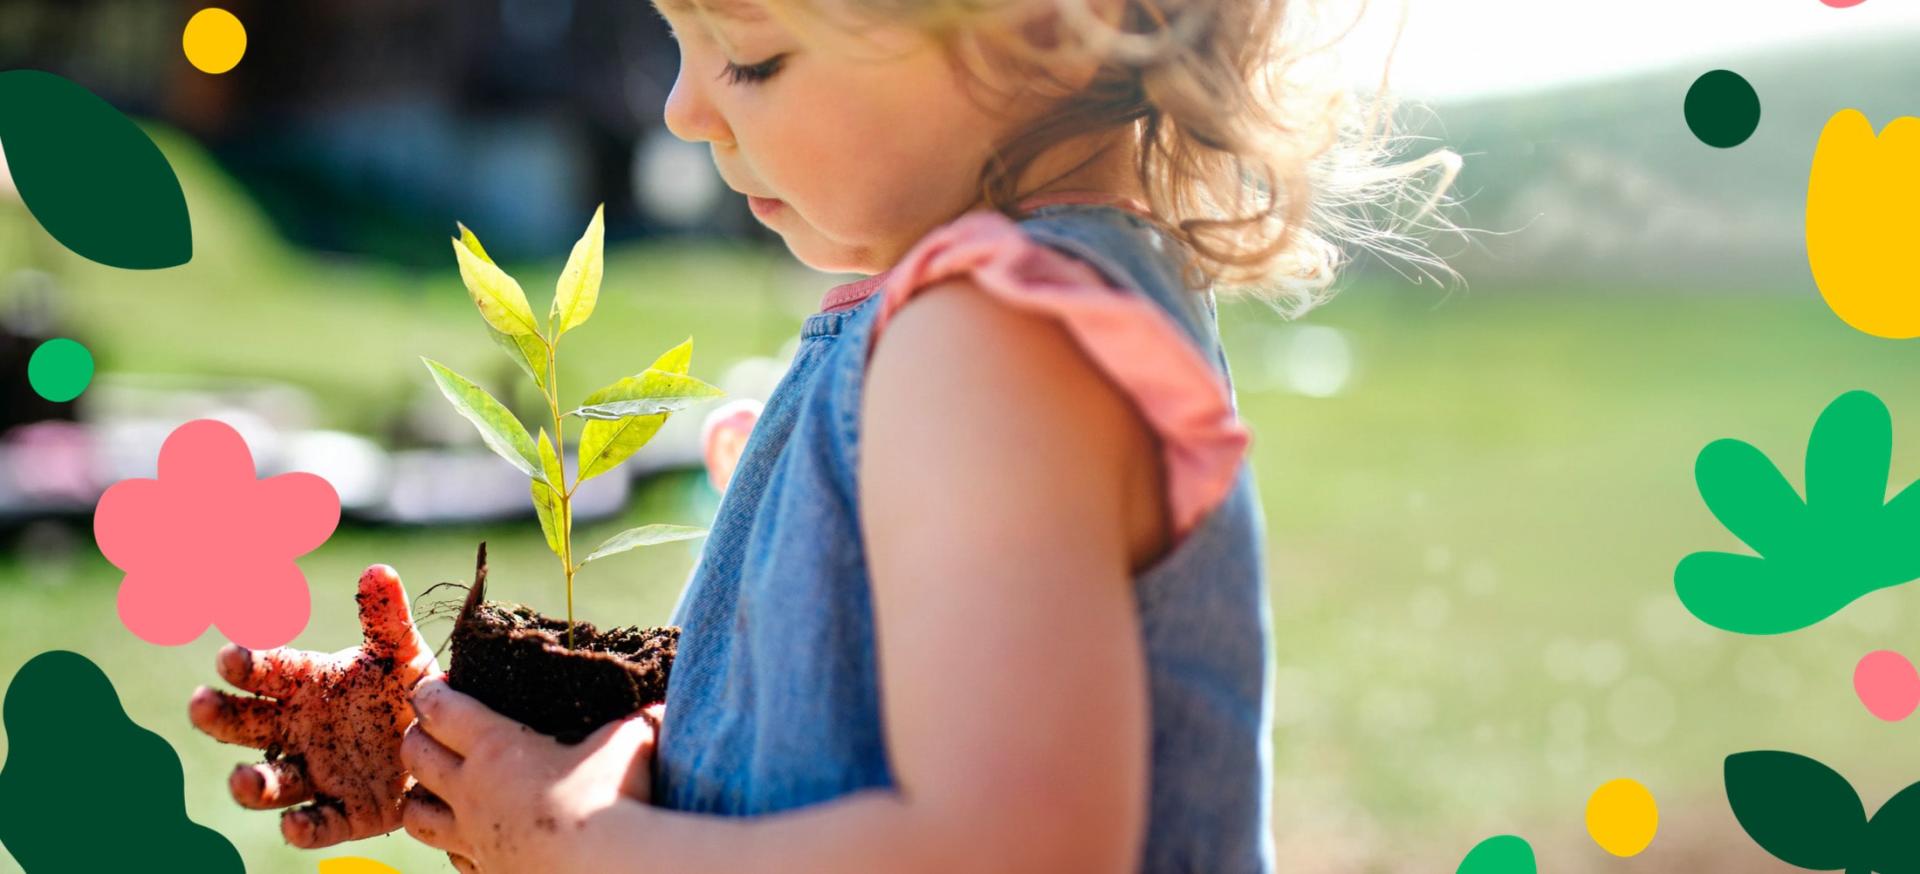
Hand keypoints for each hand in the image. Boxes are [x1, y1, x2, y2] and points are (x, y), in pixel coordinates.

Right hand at [188, 564, 438, 848]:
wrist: (443, 744)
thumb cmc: (406, 691)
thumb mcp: (402, 653)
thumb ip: (386, 617)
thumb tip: (377, 570)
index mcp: (307, 686)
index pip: (267, 671)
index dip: (247, 663)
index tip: (230, 655)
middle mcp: (299, 731)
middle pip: (247, 725)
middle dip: (220, 716)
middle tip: (201, 703)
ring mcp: (317, 774)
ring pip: (272, 783)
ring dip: (252, 784)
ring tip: (243, 779)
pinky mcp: (344, 813)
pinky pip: (317, 823)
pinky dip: (303, 827)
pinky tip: (294, 825)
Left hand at [399, 675, 662, 871]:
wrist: (604, 869)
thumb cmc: (614, 796)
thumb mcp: (631, 740)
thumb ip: (637, 721)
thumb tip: (662, 708)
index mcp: (497, 747)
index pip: (441, 709)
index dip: (431, 692)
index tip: (434, 685)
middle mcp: (473, 792)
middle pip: (415, 756)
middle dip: (416, 737)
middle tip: (432, 729)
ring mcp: (474, 839)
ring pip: (415, 815)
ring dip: (419, 796)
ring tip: (435, 788)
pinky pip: (453, 857)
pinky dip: (453, 844)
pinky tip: (472, 839)